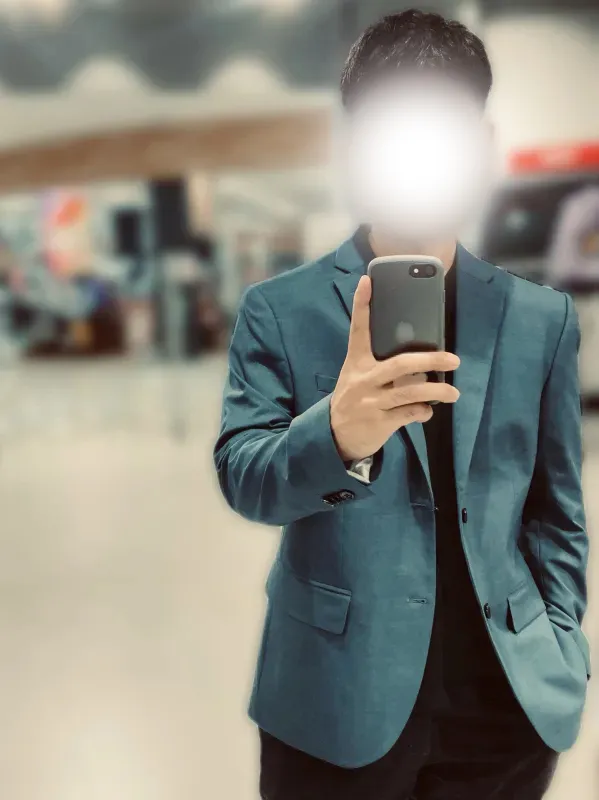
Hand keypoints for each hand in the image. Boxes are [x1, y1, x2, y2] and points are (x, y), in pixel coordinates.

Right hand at [330, 275, 460, 461]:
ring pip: (410, 392)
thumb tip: (419, 360)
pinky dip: (423, 411)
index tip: (367, 281)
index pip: (358, 329)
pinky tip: (428, 410)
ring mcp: (371, 402)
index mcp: (356, 362)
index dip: (362, 305)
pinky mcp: (379, 422)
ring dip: (436, 391)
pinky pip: (409, 413)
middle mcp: (363, 379)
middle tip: (453, 359)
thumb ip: (380, 363)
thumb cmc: (354, 397)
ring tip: (453, 392)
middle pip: (401, 364)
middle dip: (430, 361)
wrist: (334, 434)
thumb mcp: (357, 376)